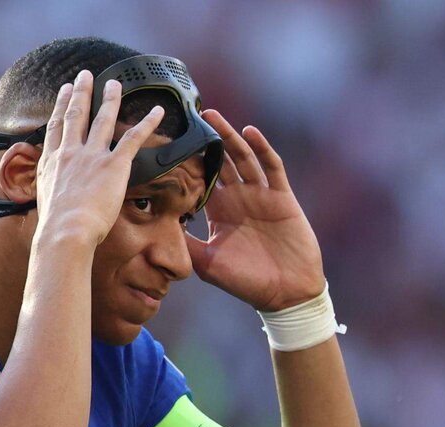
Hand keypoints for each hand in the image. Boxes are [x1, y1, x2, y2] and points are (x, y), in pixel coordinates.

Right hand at [34, 70, 165, 246]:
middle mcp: (71, 153)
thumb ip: (50, 188)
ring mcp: (93, 156)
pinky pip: (133, 139)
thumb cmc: (56, 226)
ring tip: (115, 83)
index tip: (65, 91)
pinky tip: (157, 111)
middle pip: (76, 115)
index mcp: (52, 162)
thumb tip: (54, 192)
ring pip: (103, 119)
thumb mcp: (44, 201)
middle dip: (81, 92)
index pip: (56, 127)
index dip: (61, 106)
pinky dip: (147, 123)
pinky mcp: (114, 165)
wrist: (65, 231)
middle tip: (85, 75)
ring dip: (110, 99)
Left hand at [186, 109, 325, 311]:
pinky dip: (262, 148)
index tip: (168, 143)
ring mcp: (262, 195)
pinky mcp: (282, 197)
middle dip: (206, 140)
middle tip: (187, 116)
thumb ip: (187, 243)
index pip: (201, 180)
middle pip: (221, 162)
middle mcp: (239, 199)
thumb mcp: (208, 263)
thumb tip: (158, 227)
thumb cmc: (246, 282)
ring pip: (243, 157)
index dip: (188, 162)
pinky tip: (249, 132)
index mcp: (220, 212)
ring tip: (212, 115)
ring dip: (229, 136)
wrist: (286, 293)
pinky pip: (272, 167)